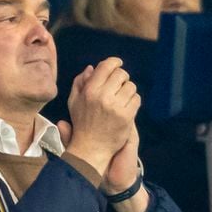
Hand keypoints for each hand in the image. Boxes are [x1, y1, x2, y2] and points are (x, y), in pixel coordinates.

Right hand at [65, 58, 140, 175]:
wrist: (90, 149)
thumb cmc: (82, 125)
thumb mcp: (74, 102)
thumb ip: (80, 83)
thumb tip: (91, 68)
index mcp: (90, 90)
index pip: (107, 66)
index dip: (114, 62)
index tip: (117, 64)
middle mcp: (103, 96)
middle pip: (121, 74)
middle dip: (122, 78)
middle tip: (119, 86)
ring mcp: (116, 107)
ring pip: (131, 86)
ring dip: (128, 91)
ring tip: (122, 99)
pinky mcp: (126, 117)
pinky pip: (136, 99)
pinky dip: (133, 102)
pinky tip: (126, 108)